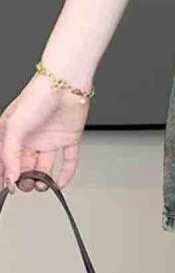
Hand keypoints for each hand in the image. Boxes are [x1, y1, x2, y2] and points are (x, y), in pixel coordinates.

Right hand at [0, 72, 89, 192]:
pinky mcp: (69, 138)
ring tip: (40, 186)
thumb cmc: (37, 97)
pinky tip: (60, 183)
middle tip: (26, 186)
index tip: (7, 188)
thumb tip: (10, 177)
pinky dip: (66, 173)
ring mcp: (50, 139)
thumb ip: (10, 154)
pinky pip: (68, 160)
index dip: (7, 175)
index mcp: (12, 134)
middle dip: (25, 179)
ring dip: (43, 179)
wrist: (66, 84)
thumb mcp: (14, 127)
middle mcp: (31, 138)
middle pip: (26, 166)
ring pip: (45, 166)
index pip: (7, 160)